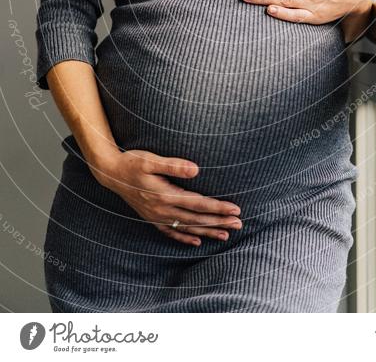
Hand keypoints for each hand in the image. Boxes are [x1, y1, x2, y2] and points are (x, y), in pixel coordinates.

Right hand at [93, 150, 242, 246]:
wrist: (110, 173)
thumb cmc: (131, 162)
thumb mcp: (151, 160)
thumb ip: (173, 165)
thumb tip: (196, 169)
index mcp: (165, 195)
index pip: (198, 204)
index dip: (218, 208)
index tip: (236, 210)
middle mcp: (162, 209)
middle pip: (197, 219)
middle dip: (219, 222)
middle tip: (239, 224)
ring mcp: (156, 216)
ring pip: (187, 228)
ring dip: (207, 231)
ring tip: (226, 235)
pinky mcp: (151, 217)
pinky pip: (171, 232)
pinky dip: (185, 238)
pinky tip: (197, 241)